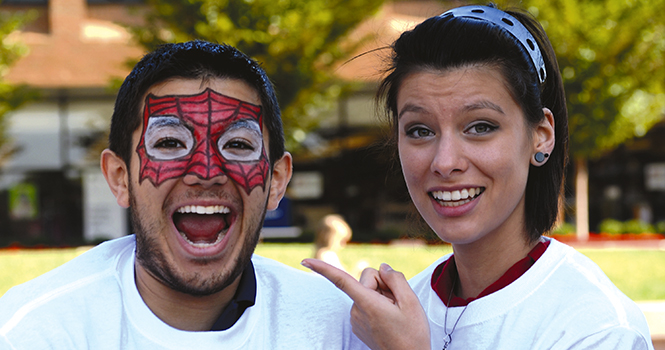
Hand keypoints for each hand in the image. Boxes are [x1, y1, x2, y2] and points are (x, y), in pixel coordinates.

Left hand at [302, 259, 429, 349]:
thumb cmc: (412, 334)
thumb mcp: (411, 302)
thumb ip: (396, 278)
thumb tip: (383, 267)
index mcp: (367, 304)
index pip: (341, 281)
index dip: (323, 269)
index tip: (304, 261)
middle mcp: (356, 311)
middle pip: (366, 279)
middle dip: (382, 284)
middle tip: (398, 302)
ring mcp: (355, 319)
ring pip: (367, 291)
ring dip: (381, 296)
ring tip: (395, 313)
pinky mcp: (357, 324)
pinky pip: (366, 302)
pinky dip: (377, 305)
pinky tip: (389, 318)